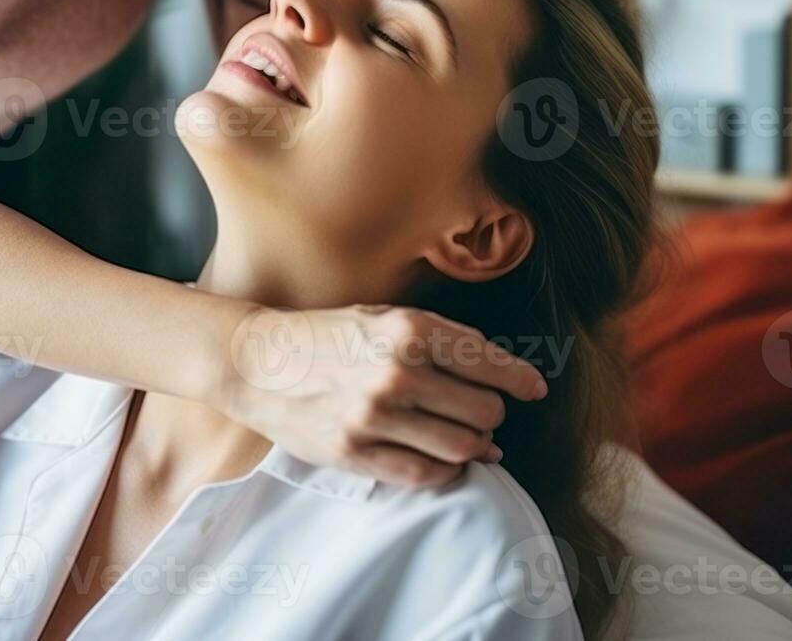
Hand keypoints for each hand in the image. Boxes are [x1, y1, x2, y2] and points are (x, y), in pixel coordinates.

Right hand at [220, 304, 548, 488]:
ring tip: (469, 439)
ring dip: (475, 445)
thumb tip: (496, 383)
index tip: (534, 388)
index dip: (520, 379)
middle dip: (491, 413)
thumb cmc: (326, 336)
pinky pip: (425, 474)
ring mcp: (374, 415)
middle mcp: (396, 372)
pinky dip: (446, 470)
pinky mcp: (355, 451)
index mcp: (407, 330)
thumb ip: (438, 342)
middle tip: (481, 412)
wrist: (256, 361)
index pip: (488, 362)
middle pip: (483, 410)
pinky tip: (443, 459)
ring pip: (462, 446)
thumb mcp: (383, 317)